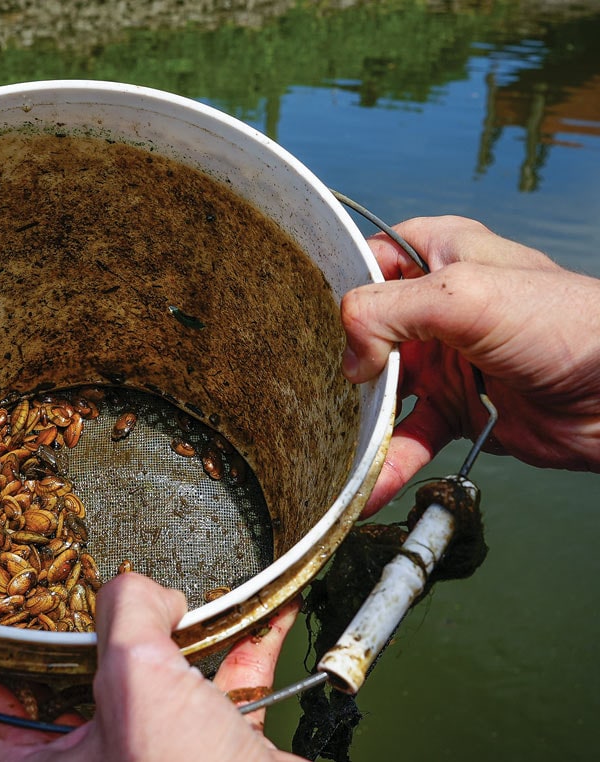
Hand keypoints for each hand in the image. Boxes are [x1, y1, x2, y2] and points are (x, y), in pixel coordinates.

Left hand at [0, 573, 301, 760]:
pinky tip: (263, 608)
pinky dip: (242, 646)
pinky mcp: (215, 751)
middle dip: (90, 626)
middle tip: (82, 580)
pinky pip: (223, 684)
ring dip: (177, 629)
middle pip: (75, 679)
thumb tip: (146, 592)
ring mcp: (156, 756)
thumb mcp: (136, 679)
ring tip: (177, 587)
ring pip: (154, 676)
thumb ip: (126, 611)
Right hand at [340, 215, 599, 514]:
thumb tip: (350, 360)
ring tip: (331, 446)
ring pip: (381, 391)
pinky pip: (409, 436)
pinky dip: (388, 461)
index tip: (316, 322)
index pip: (368, 260)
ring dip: (357, 421)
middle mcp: (436, 305)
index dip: (342, 287)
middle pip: (364, 332)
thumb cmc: (565, 325)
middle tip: (313, 388)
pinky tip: (369, 484)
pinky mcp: (456, 409)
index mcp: (440, 253)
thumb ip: (386, 311)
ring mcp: (444, 360)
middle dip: (338, 362)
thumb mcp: (462, 295)